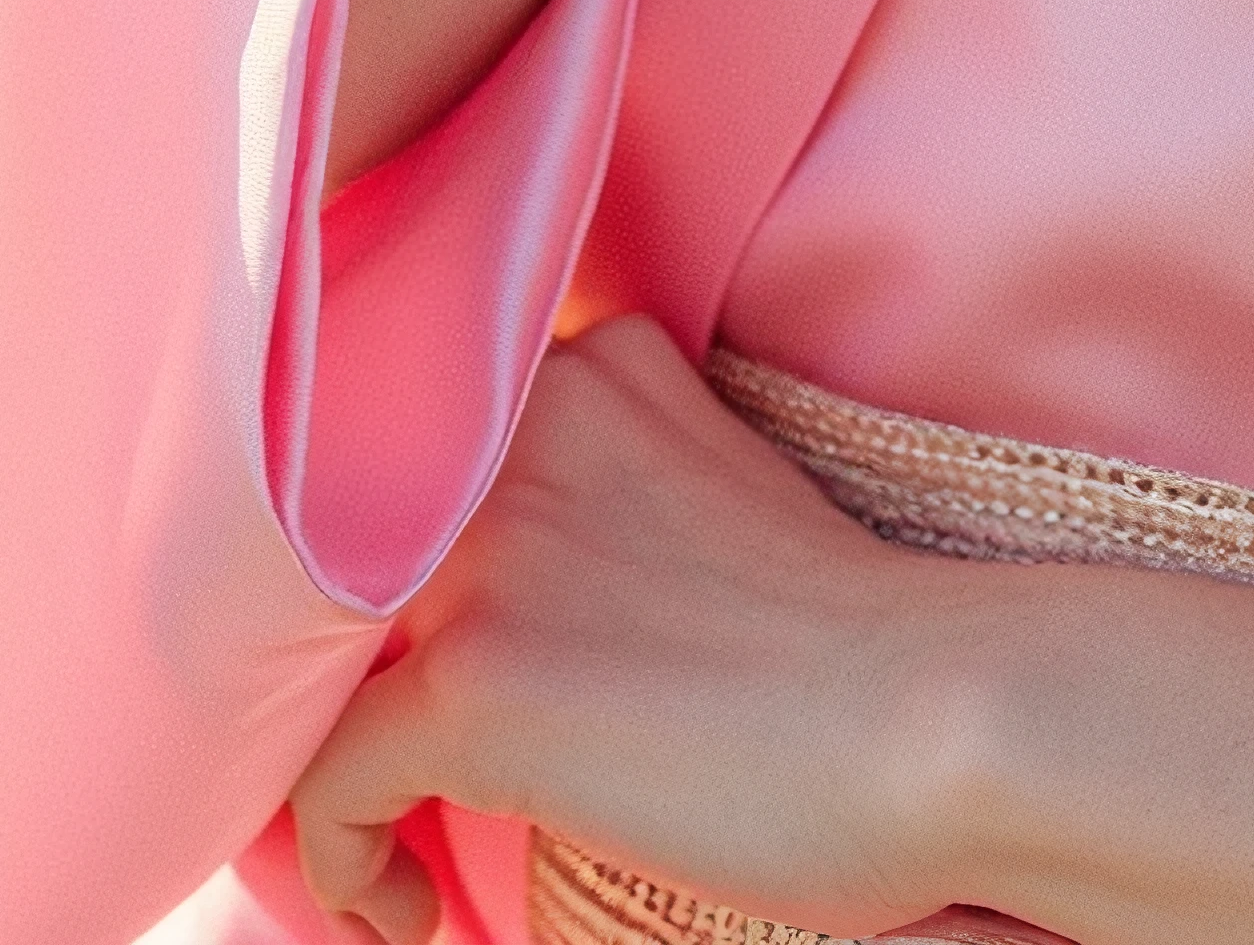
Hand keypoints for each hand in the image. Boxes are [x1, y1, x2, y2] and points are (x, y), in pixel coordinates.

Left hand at [288, 317, 991, 943]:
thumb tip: (518, 587)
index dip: (404, 569)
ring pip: (312, 667)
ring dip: (337, 764)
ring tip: (401, 844)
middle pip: (349, 550)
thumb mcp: (721, 487)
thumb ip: (611, 480)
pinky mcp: (477, 682)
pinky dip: (344, 861)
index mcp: (592, 362)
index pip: (420, 448)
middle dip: (359, 667)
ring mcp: (494, 551)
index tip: (438, 662)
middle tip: (405, 766)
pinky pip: (327, 783)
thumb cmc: (859, 640)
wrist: (940, 714)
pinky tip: (409, 908)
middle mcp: (522, 425)